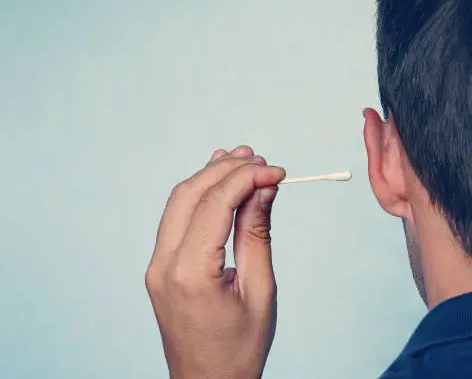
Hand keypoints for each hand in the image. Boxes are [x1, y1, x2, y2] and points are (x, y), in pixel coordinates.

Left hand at [145, 145, 285, 378]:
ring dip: (210, 177)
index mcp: (190, 274)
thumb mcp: (259, 291)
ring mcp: (156, 266)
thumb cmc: (239, 349)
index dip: (247, 179)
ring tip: (243, 161)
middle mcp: (163, 265)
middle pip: (190, 194)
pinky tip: (218, 184)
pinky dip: (199, 196)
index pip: (215, 204)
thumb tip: (264, 191)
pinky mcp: (159, 267)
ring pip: (178, 201)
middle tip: (261, 159)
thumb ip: (257, 235)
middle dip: (226, 169)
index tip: (277, 172)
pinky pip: (176, 219)